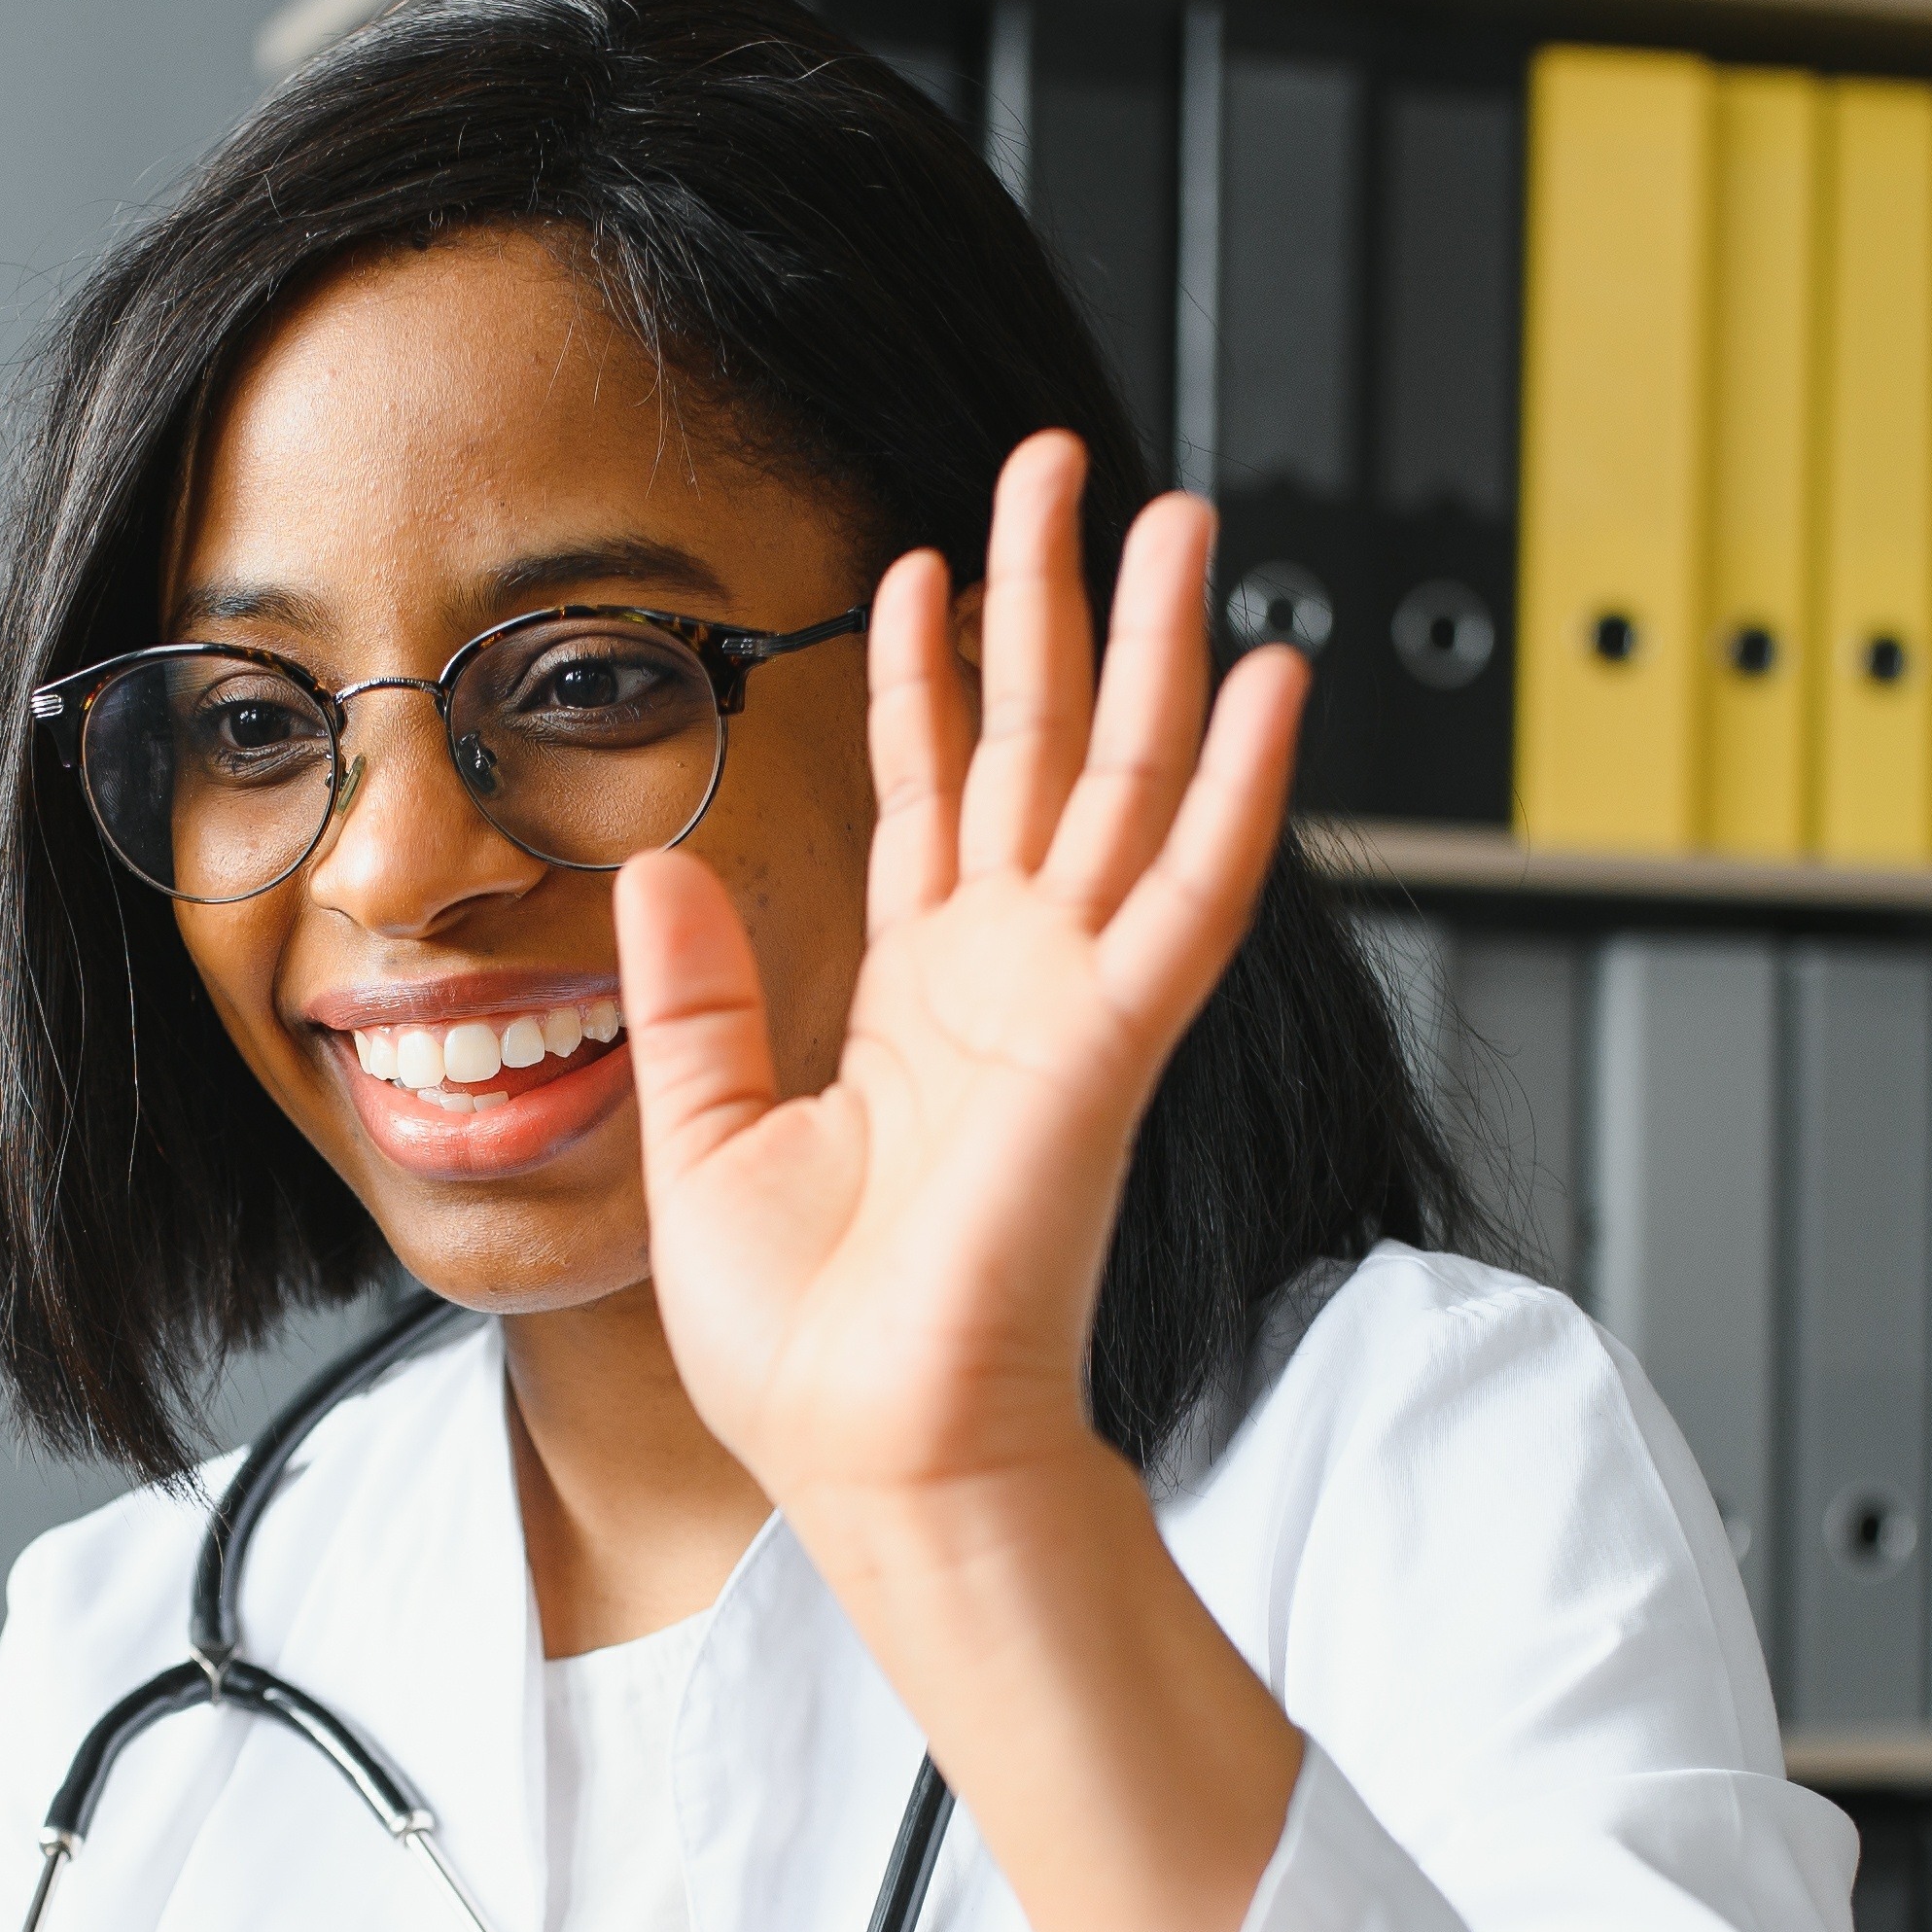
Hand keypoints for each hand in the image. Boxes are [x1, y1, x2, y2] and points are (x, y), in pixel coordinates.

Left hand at [617, 432, 1305, 1540]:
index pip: (932, 797)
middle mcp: (1006, 986)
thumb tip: (664, 865)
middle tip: (1067, 470)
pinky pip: (1188, 897)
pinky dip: (1236, 790)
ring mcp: (1068, 1010)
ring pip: (1129, 785)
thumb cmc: (806, 1352)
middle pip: (1044, 749)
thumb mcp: (705, 1140)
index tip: (928, 564)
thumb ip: (699, 998)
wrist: (870, 1461)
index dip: (933, 677)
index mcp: (916, 1007)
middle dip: (1059, 604)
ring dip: (1160, 649)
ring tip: (1182, 517)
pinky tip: (1268, 683)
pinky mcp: (1108, 1050)